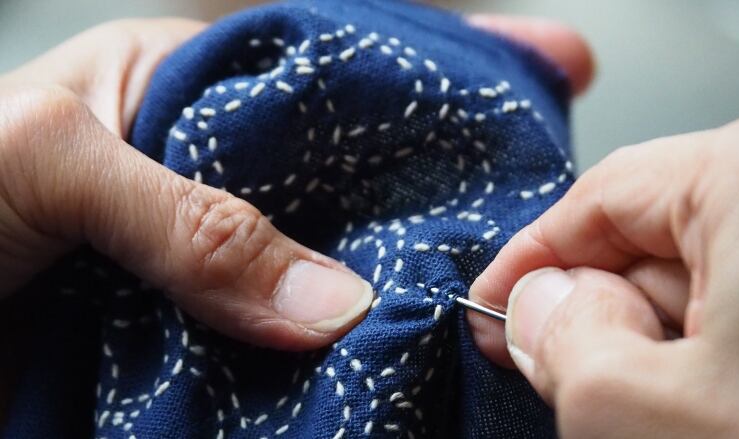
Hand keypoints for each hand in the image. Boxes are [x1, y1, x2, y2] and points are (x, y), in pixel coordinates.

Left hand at [0, 16, 591, 348]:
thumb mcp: (52, 162)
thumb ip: (189, 217)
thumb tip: (326, 300)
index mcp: (187, 92)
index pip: (341, 64)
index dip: (444, 60)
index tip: (551, 62)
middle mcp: (218, 181)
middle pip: (358, 173)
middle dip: (450, 177)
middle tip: (546, 185)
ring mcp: (218, 269)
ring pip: (335, 270)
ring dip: (403, 281)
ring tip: (493, 280)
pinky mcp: (203, 346)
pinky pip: (290, 352)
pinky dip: (339, 362)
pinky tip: (395, 362)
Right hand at [469, 109, 738, 437]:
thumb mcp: (639, 406)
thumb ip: (563, 339)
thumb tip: (541, 303)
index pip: (602, 194)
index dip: (531, 258)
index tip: (492, 305)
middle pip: (654, 232)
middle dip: (599, 304)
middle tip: (555, 367)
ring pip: (706, 272)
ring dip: (658, 336)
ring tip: (655, 397)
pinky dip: (713, 347)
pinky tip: (705, 396)